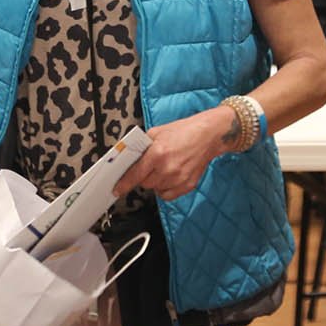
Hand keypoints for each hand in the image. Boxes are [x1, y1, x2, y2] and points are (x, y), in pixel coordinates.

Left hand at [116, 107, 234, 200]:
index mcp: (157, 153)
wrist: (208, 135)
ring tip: (164, 168)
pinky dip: (165, 189)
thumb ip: (142, 147)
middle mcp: (167, 168)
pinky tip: (170, 177)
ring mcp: (179, 179)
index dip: (124, 184)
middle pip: (145, 184)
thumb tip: (129, 159)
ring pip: (156, 190)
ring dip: (155, 182)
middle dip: (143, 177)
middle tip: (150, 166)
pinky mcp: (188, 185)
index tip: (117, 190)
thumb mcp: (157, 132)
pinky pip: (168, 195)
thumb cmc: (184, 131)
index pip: (135, 175)